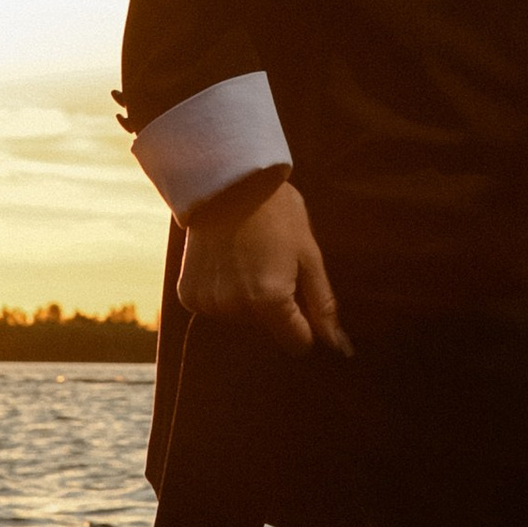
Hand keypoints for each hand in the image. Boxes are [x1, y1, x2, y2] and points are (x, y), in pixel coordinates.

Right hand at [179, 171, 350, 359]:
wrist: (226, 181)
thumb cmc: (276, 212)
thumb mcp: (309, 255)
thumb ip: (322, 304)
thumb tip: (339, 345)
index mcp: (270, 300)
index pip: (296, 343)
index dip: (305, 325)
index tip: (301, 298)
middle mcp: (235, 308)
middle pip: (268, 329)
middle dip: (275, 306)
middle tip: (271, 264)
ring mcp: (208, 303)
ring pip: (241, 318)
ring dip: (247, 299)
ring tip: (247, 259)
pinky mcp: (188, 295)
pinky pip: (214, 308)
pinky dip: (222, 292)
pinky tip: (225, 263)